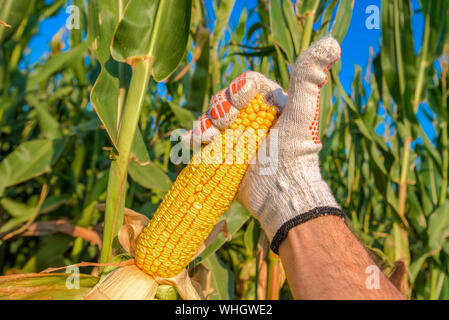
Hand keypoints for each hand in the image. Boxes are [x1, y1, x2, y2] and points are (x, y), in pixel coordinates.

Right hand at [183, 36, 343, 252]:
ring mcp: (238, 137)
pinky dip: (194, 138)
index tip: (239, 102)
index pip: (248, 84)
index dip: (238, 88)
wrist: (281, 195)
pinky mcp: (225, 154)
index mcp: (272, 105)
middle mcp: (255, 119)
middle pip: (226, 100)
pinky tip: (190, 141)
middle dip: (219, 108)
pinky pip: (204, 140)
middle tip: (225, 124)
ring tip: (206, 137)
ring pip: (211, 119)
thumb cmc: (294, 155)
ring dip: (203, 123)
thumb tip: (333, 43)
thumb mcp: (301, 114)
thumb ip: (308, 79)